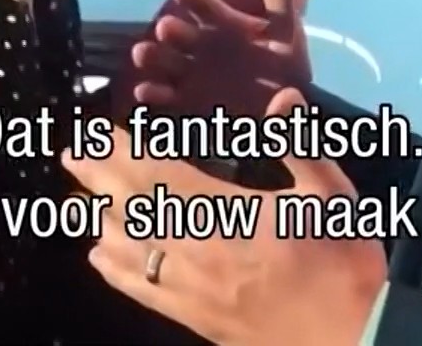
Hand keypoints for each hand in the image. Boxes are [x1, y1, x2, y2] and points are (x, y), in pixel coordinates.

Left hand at [64, 87, 385, 345]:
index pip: (156, 173)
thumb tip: (284, 99)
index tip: (96, 132)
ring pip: (130, 248)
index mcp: (223, 212)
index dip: (121, 151)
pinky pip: (142, 290)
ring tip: (77, 197)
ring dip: (101, 218)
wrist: (351, 339)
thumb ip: (299, 145)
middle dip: (98, 176)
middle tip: (70, 154)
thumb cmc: (341, 264)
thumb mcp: (331, 195)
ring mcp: (190, 288)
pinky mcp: (195, 318)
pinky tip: (100, 256)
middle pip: (132, 206)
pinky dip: (116, 269)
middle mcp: (194, 248)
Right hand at [131, 0, 313, 117]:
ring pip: (170, 62)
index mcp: (227, 26)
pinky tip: (144, 91)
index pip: (209, 9)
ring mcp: (193, 72)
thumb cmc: (282, 67)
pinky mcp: (187, 99)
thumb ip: (281, 0)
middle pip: (184, 35)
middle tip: (164, 27)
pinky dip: (156, 93)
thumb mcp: (285, 33)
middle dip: (174, 31)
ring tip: (142, 53)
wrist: (277, 108)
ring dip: (156, 57)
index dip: (198, 0)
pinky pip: (168, 96)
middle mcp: (205, 45)